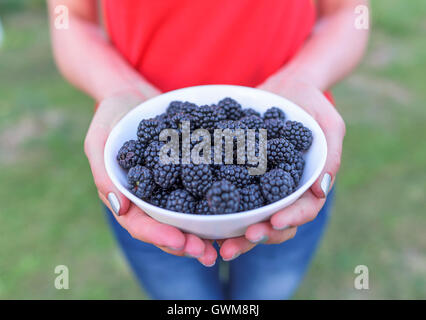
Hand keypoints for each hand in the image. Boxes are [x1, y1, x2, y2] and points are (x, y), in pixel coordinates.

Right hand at [84, 89, 216, 266]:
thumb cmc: (112, 115)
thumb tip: (120, 208)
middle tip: (208, 254)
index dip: (160, 236)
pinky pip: (204, 190)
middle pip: (168, 228)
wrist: (135, 94)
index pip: (140, 224)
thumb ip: (103, 171)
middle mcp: (151, 198)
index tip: (181, 243)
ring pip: (188, 216)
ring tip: (226, 243)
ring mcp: (171, 187)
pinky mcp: (190, 172)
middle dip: (188, 243)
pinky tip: (237, 209)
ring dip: (206, 232)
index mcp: (127, 197)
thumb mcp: (100, 138)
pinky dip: (218, 201)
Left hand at [218, 74, 345, 259]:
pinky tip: (199, 218)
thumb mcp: (328, 121)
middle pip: (272, 223)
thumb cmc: (310, 102)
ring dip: (233, 233)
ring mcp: (258, 186)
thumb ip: (331, 152)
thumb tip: (321, 190)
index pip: (303, 210)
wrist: (281, 87)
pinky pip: (227, 194)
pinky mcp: (237, 175)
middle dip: (254, 237)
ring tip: (216, 244)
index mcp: (305, 184)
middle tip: (232, 247)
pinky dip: (216, 209)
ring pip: (248, 217)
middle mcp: (281, 191)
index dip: (290, 219)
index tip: (273, 222)